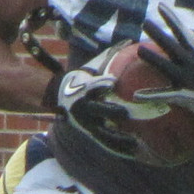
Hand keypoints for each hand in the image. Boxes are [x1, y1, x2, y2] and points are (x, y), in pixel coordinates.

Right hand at [55, 41, 146, 159]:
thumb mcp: (91, 67)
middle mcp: (86, 108)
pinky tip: (134, 152)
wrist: (58, 98)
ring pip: (104, 132)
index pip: (93, 86)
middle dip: (112, 112)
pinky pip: (106, 143)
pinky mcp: (91, 134)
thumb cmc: (82, 80)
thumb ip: (110, 56)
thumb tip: (130, 41)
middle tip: (126, 112)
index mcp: (85, 89)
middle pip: (99, 111)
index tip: (111, 83)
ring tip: (135, 142)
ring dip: (119, 138)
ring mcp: (88, 123)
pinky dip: (119, 148)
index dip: (101, 84)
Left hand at [135, 11, 193, 120]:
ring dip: (152, 58)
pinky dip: (151, 96)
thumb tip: (192, 33)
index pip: (181, 31)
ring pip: (165, 66)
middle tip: (144, 23)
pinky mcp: (183, 94)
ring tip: (139, 50)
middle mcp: (191, 62)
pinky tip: (136, 95)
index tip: (160, 7)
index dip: (170, 18)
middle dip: (157, 33)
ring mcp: (186, 78)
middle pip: (170, 45)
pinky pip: (164, 95)